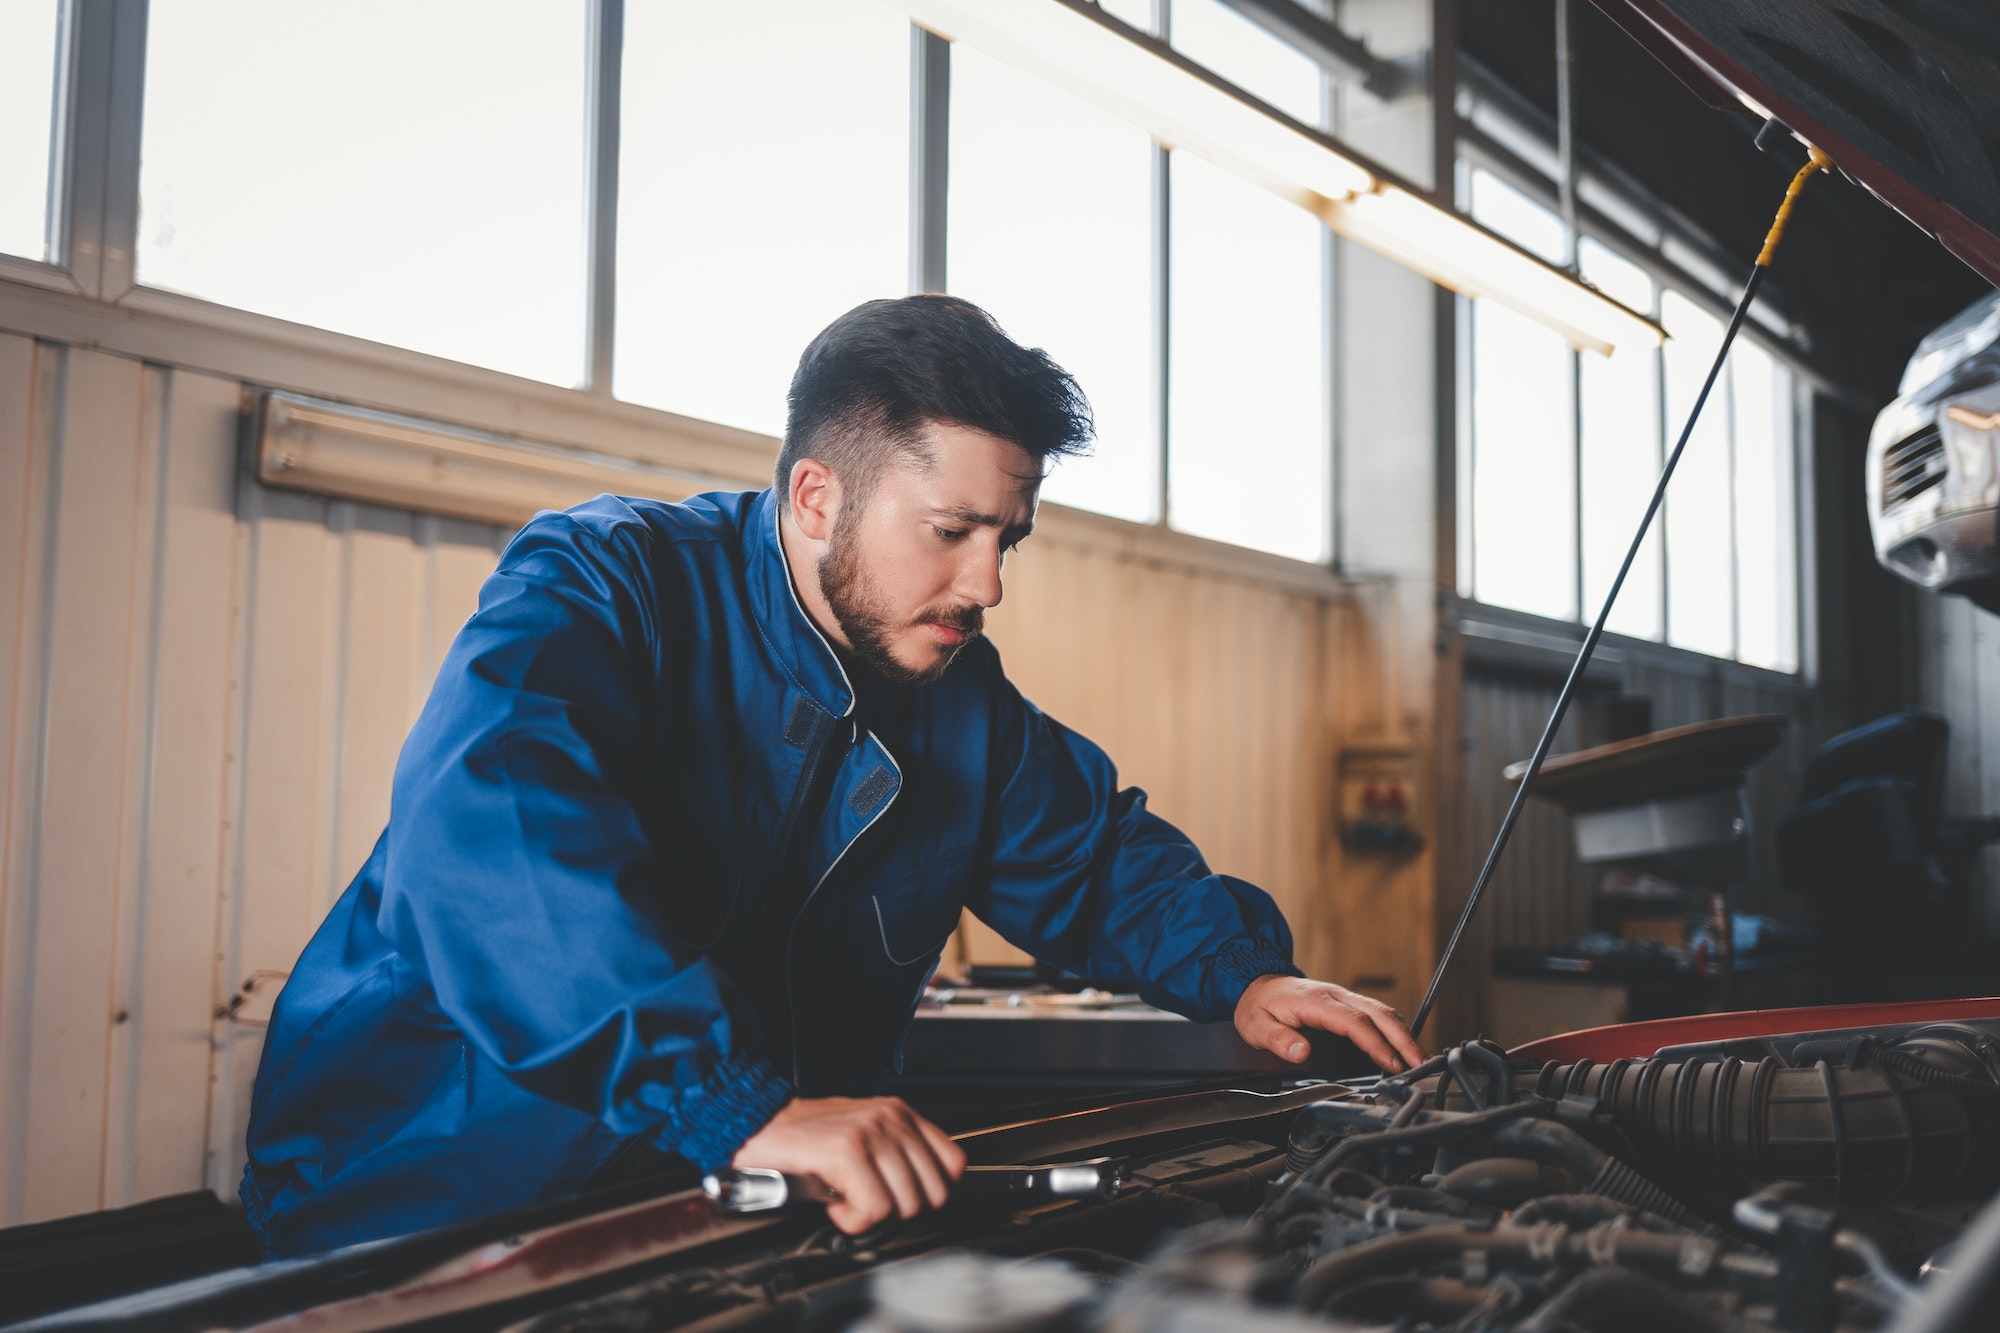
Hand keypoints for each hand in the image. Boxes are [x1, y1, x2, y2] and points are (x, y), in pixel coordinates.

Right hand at [731, 1096, 965, 1233]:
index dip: (932, 1194)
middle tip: (868, 1203)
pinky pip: (875, 1209)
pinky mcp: (847, 1151)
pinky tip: (834, 1204)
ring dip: (873, 1216)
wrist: (756, 1125)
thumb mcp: (863, 1137)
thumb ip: (897, 1156)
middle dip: (901, 1211)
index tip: (902, 1200)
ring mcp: (871, 1132)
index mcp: (900, 1114)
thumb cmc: (806, 1139)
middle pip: (934, 1193)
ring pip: (906, 1205)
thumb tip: (927, 1195)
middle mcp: (891, 1118)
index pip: (954, 1165)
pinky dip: (853, 1219)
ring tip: (846, 1200)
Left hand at [1234, 975, 1427, 1073]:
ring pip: (1382, 1011)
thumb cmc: (1259, 1006)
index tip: (1391, 1063)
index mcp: (1316, 1001)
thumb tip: (1302, 1052)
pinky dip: (1394, 1028)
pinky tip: (1403, 1044)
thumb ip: (1278, 1039)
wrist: (1256, 984)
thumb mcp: (1256, 1025)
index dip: (1376, 1043)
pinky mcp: (1347, 1002)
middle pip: (1379, 1013)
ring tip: (1419, 1059)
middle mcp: (1335, 995)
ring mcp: (1343, 996)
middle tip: (1420, 1063)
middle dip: (1403, 1039)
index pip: (1354, 1022)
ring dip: (1403, 1033)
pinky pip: (1376, 1012)